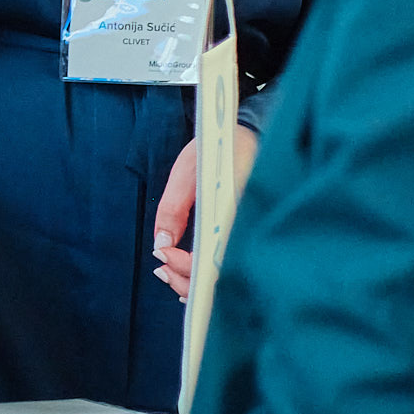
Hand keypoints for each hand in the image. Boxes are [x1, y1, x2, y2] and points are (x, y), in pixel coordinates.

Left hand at [152, 125, 258, 297]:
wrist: (249, 132)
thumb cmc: (221, 147)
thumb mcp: (189, 172)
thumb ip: (173, 209)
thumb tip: (161, 245)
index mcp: (239, 215)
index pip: (216, 261)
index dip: (186, 265)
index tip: (163, 253)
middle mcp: (250, 230)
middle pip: (221, 278)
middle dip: (186, 280)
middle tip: (161, 269)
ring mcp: (251, 235)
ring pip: (226, 277)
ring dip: (196, 282)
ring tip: (168, 271)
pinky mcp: (247, 234)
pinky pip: (230, 266)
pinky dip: (209, 277)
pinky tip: (189, 272)